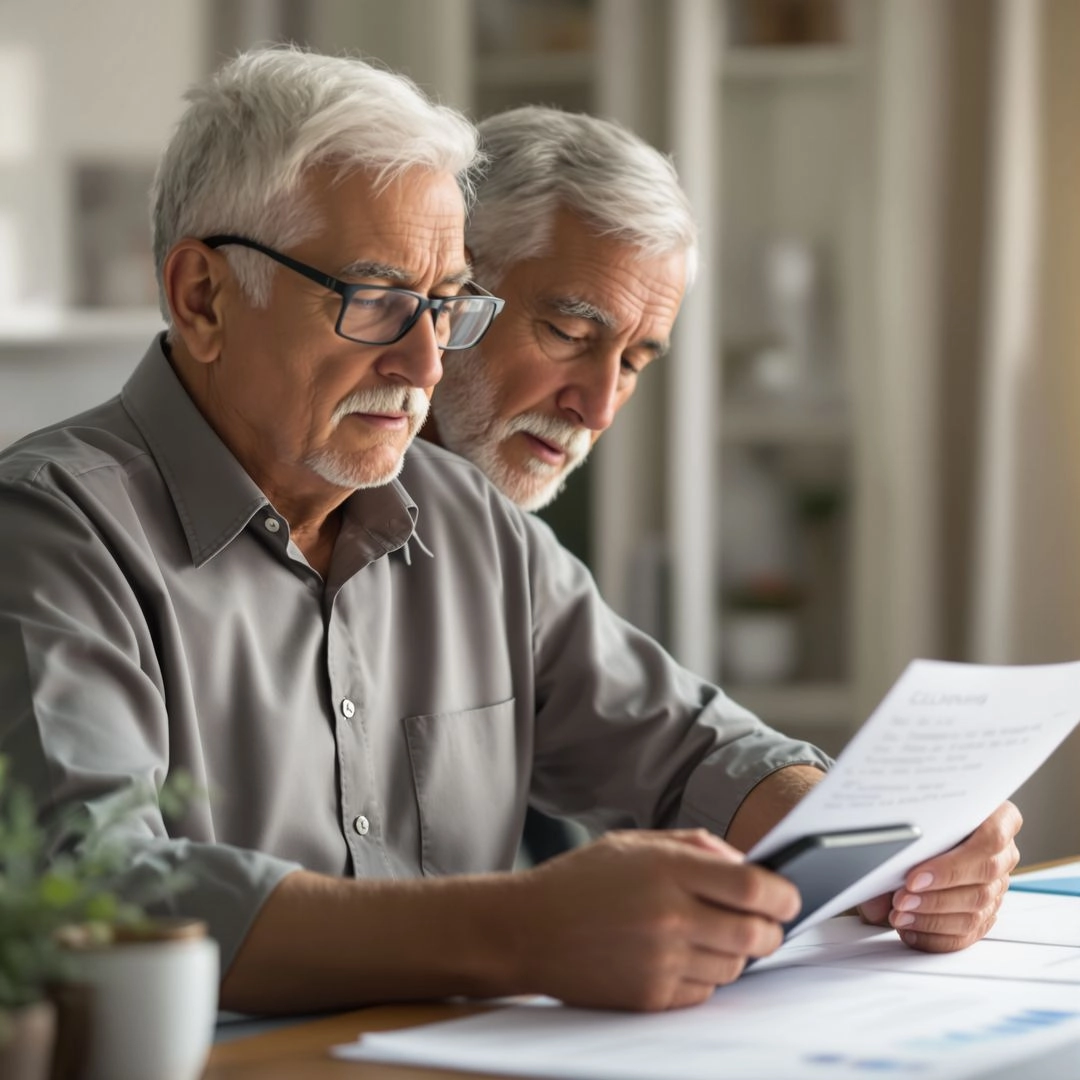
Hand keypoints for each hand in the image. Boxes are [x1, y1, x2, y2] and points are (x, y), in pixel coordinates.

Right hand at [516, 829, 799, 1011]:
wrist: (527, 929)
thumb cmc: (581, 880)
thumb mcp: (634, 842)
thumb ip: (694, 846)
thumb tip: (747, 864)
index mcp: (667, 869)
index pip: (753, 887)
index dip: (783, 894)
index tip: (788, 896)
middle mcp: (669, 916)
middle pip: (756, 933)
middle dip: (770, 930)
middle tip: (764, 923)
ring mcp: (661, 960)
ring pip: (735, 966)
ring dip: (736, 953)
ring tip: (709, 936)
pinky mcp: (650, 997)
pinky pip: (705, 993)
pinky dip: (705, 977)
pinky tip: (681, 957)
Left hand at [857, 801, 1021, 951]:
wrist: (922, 829)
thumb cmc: (919, 818)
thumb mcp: (909, 816)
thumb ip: (901, 836)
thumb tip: (876, 872)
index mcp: (997, 817)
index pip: (991, 839)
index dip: (951, 864)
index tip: (914, 878)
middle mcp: (1002, 853)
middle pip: (982, 879)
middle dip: (936, 895)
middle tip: (901, 900)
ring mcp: (997, 885)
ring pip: (976, 910)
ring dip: (933, 918)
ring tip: (900, 915)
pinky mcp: (986, 913)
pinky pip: (968, 933)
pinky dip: (936, 936)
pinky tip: (911, 930)